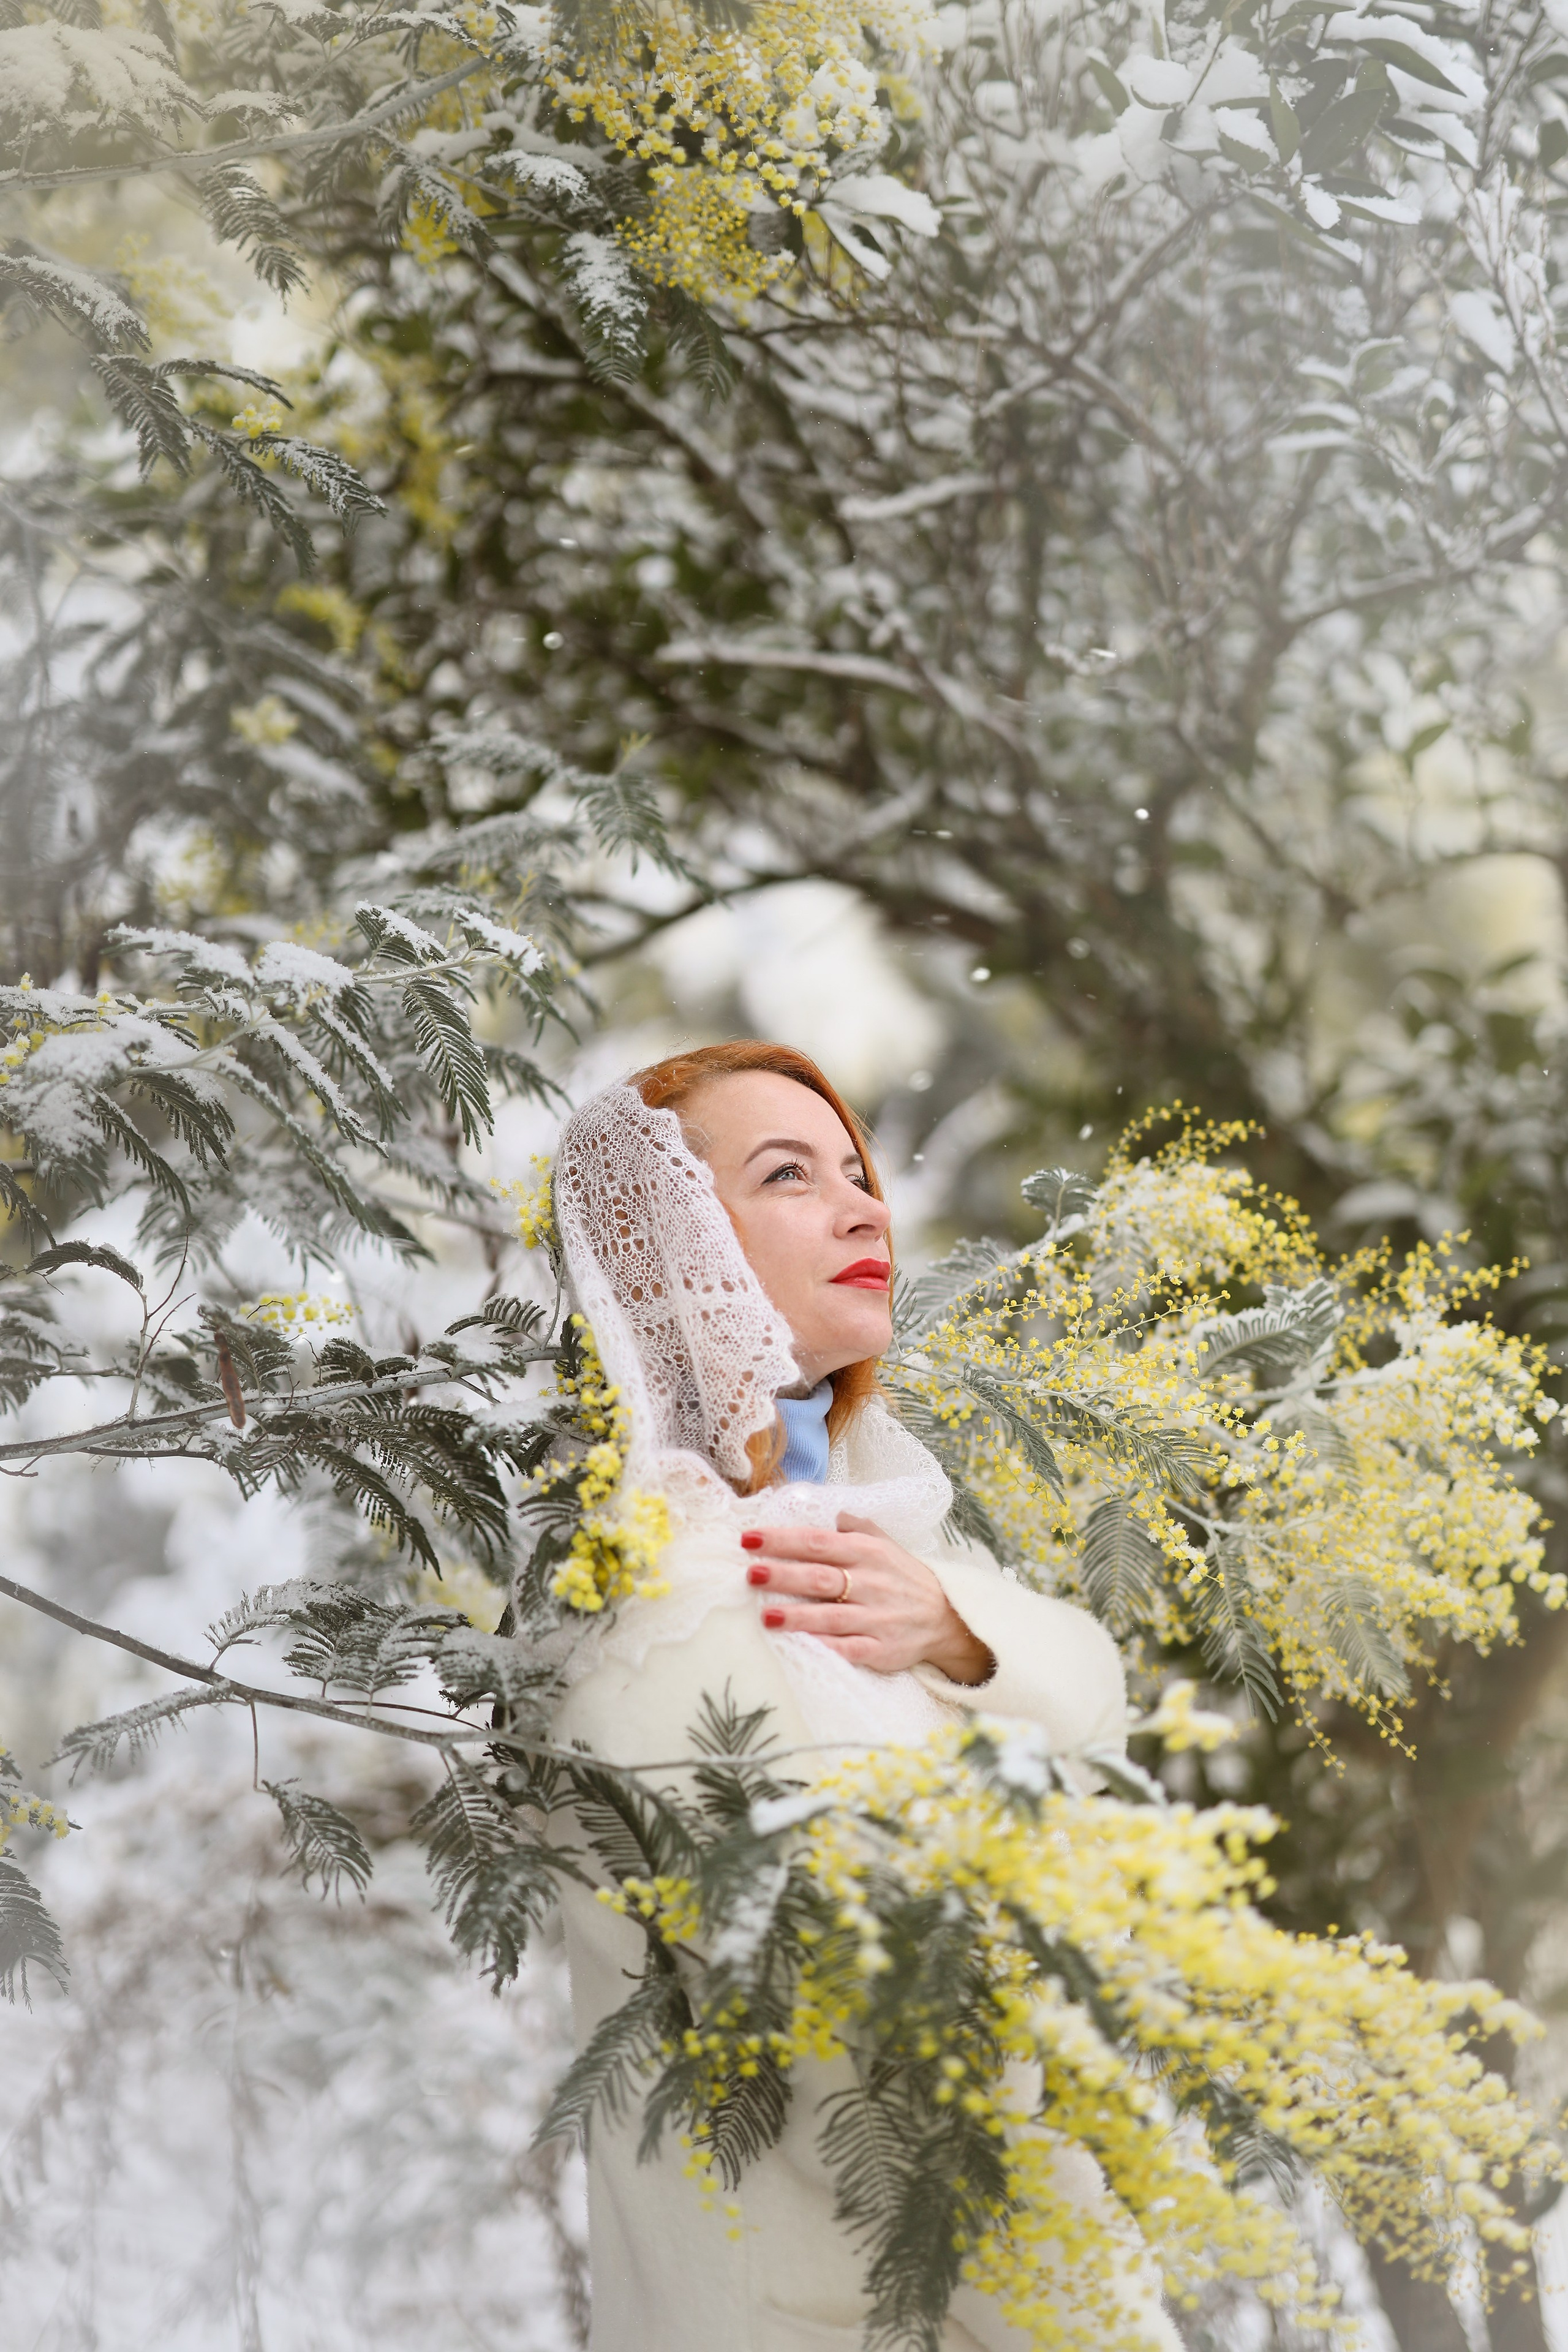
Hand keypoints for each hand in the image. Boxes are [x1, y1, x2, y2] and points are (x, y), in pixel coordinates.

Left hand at [742, 1511, 993, 1684]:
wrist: (948, 1617)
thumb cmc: (905, 1577)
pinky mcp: (882, 1649)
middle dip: (784, 1574)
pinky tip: (802, 1647)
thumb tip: (829, 1511)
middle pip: (820, 1577)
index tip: (749, 1538)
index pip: (818, 1542)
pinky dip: (827, 1648)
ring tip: (767, 1616)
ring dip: (799, 1616)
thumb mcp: (885, 1543)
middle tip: (752, 1573)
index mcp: (866, 1552)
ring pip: (832, 1616)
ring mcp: (877, 1618)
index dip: (783, 1540)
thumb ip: (855, 1527)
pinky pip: (851, 1649)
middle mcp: (871, 1583)